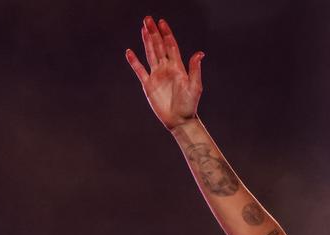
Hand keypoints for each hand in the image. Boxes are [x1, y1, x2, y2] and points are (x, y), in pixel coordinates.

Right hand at [125, 16, 203, 130]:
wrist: (180, 120)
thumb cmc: (189, 105)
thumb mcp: (195, 86)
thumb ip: (195, 69)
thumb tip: (199, 53)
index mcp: (178, 68)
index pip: (171, 46)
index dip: (166, 34)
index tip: (162, 22)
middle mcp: (166, 69)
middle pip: (159, 46)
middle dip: (154, 33)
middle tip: (148, 19)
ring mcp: (156, 76)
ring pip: (150, 54)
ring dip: (146, 41)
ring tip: (142, 28)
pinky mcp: (148, 85)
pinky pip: (139, 70)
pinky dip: (134, 61)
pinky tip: (129, 52)